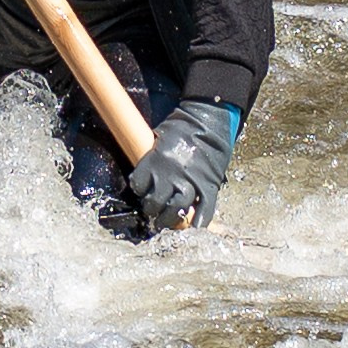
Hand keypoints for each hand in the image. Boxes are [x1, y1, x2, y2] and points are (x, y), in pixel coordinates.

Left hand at [122, 97, 238, 233]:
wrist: (208, 119)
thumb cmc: (182, 127)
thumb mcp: (160, 138)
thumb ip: (152, 157)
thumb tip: (146, 173)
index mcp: (155, 159)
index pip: (139, 184)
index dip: (139, 189)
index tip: (143, 191)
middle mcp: (171, 173)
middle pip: (156, 202)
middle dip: (152, 209)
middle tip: (153, 211)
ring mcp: (191, 180)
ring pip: (176, 209)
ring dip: (170, 219)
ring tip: (167, 221)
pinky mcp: (209, 184)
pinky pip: (204, 209)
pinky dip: (199, 221)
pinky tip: (194, 227)